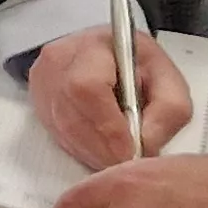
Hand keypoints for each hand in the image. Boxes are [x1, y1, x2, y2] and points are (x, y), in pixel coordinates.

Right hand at [28, 21, 196, 167]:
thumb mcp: (170, 82)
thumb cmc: (138, 67)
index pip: (88, 87)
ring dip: (93, 151)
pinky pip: (56, 134)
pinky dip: (82, 149)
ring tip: (116, 156)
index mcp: (95, 45)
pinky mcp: (37, 99)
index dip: (107, 126)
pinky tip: (99, 148)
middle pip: (72, 115)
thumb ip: (166, 113)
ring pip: (63, 130)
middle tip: (127, 161)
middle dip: (104, 147)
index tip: (130, 150)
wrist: (110, 58)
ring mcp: (42, 80)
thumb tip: (143, 146)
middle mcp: (59, 59)